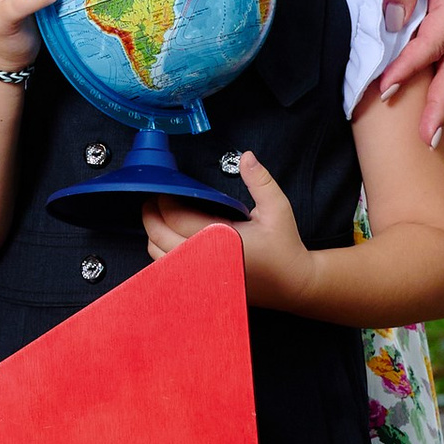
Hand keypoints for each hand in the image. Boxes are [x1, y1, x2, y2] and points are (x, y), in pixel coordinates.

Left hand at [144, 150, 311, 306]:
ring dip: (154, 235)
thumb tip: (246, 157)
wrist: (292, 284)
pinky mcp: (201, 286)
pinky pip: (167, 270)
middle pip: (159, 238)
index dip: (164, 201)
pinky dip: (162, 253)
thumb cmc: (284, 247)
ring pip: (158, 257)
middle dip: (151, 215)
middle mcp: (206, 261)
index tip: (164, 188)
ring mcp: (201, 277)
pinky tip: (169, 238)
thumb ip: (260, 181)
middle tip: (153, 198)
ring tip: (159, 216)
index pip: (177, 218)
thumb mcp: (277, 208)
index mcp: (222, 240)